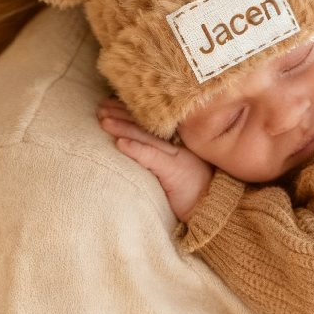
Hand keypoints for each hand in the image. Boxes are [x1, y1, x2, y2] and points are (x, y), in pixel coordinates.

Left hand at [97, 98, 212, 221]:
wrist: (213, 210)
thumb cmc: (192, 192)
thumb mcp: (173, 170)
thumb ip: (156, 156)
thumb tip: (130, 146)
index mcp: (177, 142)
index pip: (149, 122)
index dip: (129, 110)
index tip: (109, 103)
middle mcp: (178, 144)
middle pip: (146, 125)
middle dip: (121, 114)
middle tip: (100, 107)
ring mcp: (178, 156)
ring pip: (146, 137)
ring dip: (123, 128)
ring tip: (104, 122)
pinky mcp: (175, 171)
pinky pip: (152, 157)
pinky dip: (136, 150)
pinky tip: (120, 143)